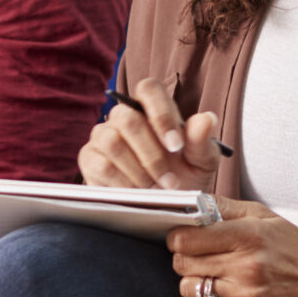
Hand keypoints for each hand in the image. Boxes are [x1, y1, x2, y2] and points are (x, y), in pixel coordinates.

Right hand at [81, 79, 219, 190]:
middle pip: (127, 119)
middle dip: (151, 155)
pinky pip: (100, 165)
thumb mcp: (201, 163)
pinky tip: (135, 193)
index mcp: (152, 108)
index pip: (149, 89)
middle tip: (170, 181)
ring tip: (153, 188)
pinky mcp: (90, 158)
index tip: (176, 146)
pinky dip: (122, 183)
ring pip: (112, 141)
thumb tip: (207, 118)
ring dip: (138, 171)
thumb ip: (202, 141)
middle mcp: (123, 116)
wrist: (165, 207)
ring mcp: (103, 136)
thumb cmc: (184, 177)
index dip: (160, 114)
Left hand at [166, 198, 297, 296]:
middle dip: (183, 259)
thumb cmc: (295, 247)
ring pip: (190, 290)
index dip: (177, 238)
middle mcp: (246, 267)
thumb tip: (191, 204)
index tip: (182, 239)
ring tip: (214, 276)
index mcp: (248, 236)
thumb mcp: (264, 217)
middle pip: (183, 265)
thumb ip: (225, 208)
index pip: (186, 239)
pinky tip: (222, 294)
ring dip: (195, 282)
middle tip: (198, 257)